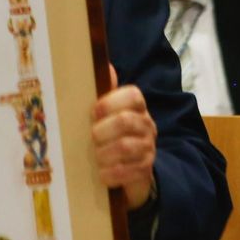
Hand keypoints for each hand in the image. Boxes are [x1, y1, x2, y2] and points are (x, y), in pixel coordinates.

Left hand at [92, 65, 156, 209]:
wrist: (129, 169)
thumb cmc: (110, 134)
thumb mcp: (106, 113)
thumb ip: (105, 91)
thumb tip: (106, 66)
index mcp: (137, 107)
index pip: (133, 96)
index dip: (110, 102)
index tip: (93, 112)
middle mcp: (147, 125)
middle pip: (125, 122)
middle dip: (102, 131)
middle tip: (91, 137)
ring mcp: (148, 148)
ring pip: (125, 147)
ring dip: (104, 153)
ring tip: (95, 156)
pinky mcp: (145, 170)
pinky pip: (127, 171)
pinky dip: (110, 173)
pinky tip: (102, 173)